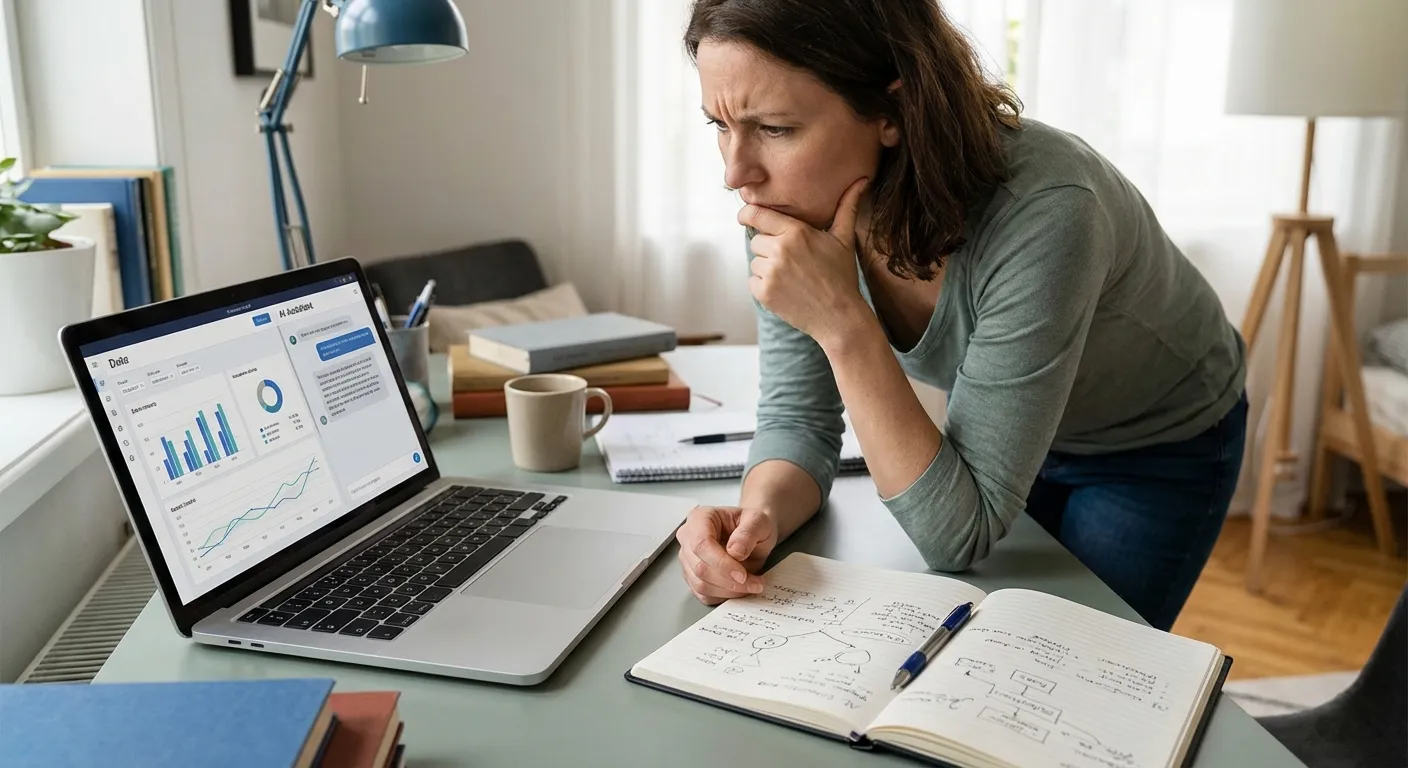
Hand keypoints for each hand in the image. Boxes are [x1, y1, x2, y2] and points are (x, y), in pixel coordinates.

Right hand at [675, 505, 777, 604]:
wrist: (752, 535)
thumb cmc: (752, 525)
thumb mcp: (759, 521)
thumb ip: (748, 533)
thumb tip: (735, 551)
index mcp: (700, 518)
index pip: (702, 544)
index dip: (722, 563)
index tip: (742, 575)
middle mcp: (688, 538)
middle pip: (700, 568)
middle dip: (729, 581)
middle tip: (754, 583)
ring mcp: (688, 559)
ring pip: (700, 584)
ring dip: (729, 591)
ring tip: (751, 585)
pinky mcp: (692, 577)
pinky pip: (703, 594)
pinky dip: (724, 596)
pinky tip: (740, 589)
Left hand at [742, 177, 870, 345]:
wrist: (839, 317)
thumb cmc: (842, 276)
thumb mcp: (844, 239)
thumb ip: (847, 207)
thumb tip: (862, 180)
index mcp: (796, 232)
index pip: (756, 214)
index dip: (747, 214)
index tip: (745, 216)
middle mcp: (780, 250)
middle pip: (756, 240)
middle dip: (768, 248)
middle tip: (791, 261)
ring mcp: (770, 273)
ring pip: (755, 261)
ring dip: (767, 268)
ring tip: (792, 277)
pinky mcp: (763, 293)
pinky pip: (752, 281)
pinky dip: (764, 286)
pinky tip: (786, 290)